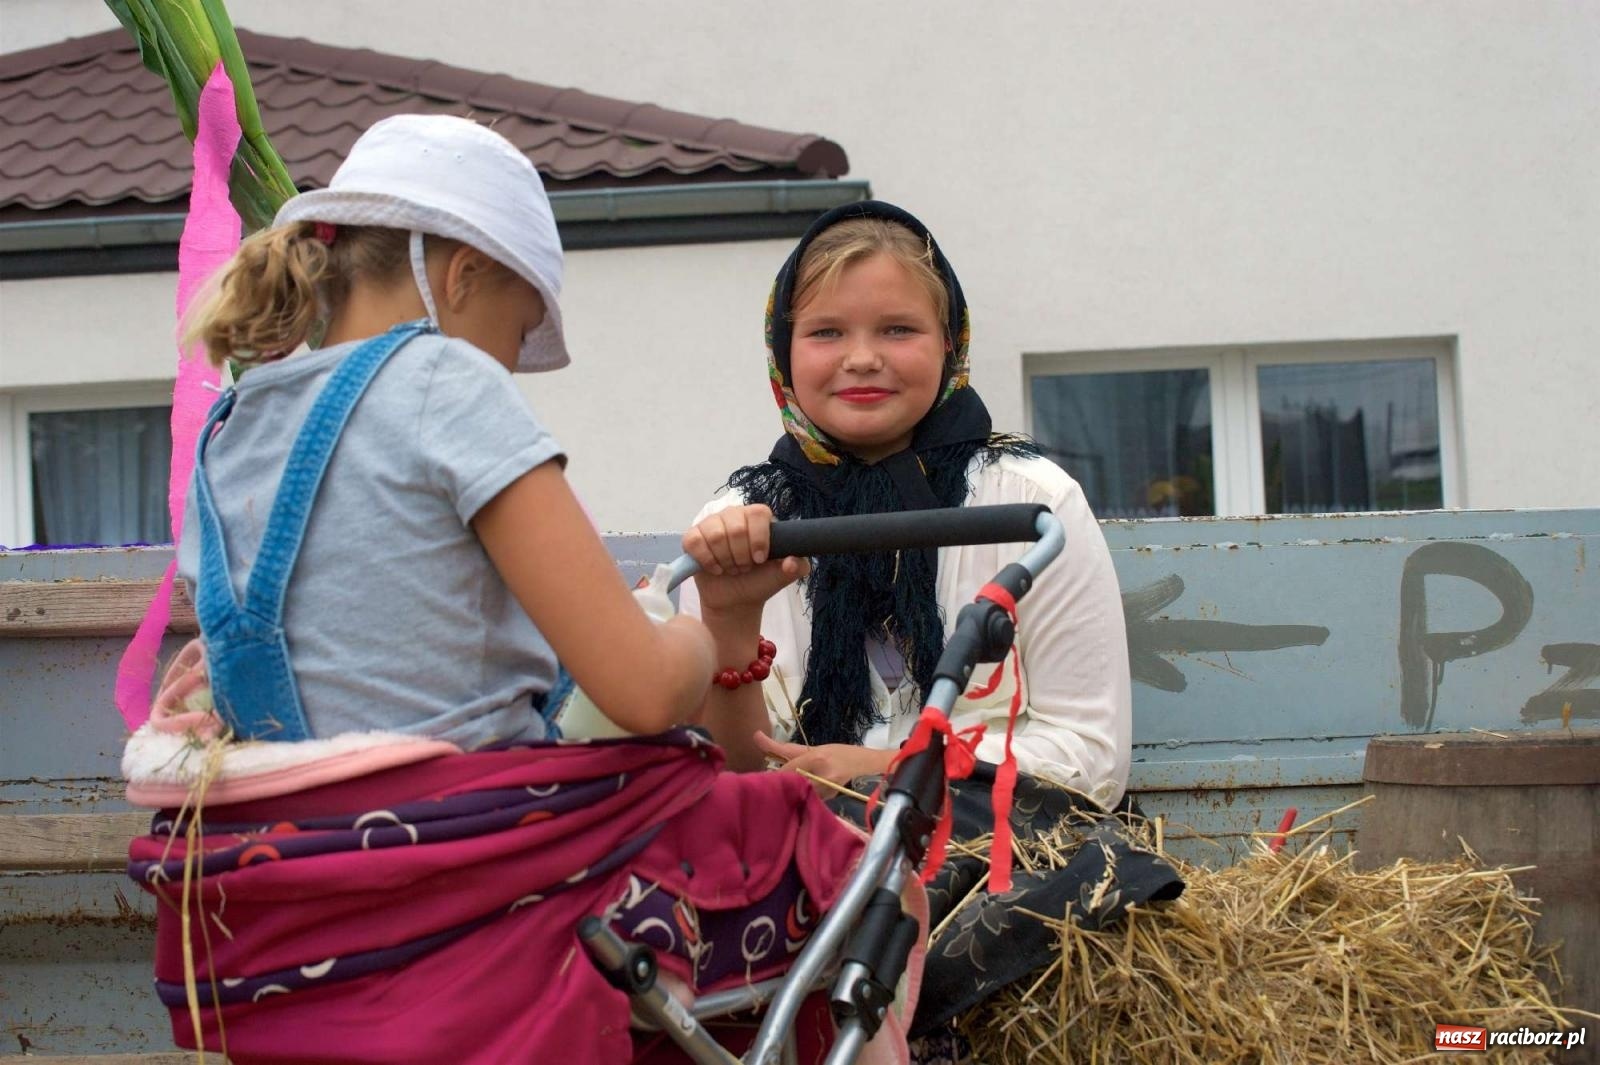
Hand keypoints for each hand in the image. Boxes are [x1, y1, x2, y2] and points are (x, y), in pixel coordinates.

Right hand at [684, 505, 808, 613]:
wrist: (736, 600)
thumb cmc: (760, 581)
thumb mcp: (783, 576)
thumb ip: (798, 567)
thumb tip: (792, 561)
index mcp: (757, 518)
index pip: (758, 513)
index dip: (759, 538)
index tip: (760, 559)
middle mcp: (734, 515)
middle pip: (736, 526)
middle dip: (741, 555)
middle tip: (744, 567)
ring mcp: (711, 524)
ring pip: (715, 535)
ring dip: (725, 559)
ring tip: (731, 568)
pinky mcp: (692, 538)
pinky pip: (694, 541)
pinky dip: (706, 560)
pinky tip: (715, 569)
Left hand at [753, 732, 895, 791]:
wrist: (861, 762)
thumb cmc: (835, 752)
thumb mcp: (813, 748)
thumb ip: (786, 749)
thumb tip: (757, 736)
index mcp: (816, 757)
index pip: (789, 770)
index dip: (775, 776)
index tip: (762, 780)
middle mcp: (822, 774)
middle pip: (793, 784)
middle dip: (782, 786)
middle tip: (770, 788)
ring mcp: (828, 789)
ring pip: (800, 793)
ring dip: (792, 792)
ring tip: (785, 792)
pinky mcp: (830, 799)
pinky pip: (810, 798)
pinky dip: (804, 796)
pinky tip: (803, 795)